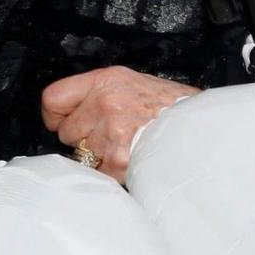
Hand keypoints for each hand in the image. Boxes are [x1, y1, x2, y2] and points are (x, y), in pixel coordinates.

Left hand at [41, 68, 196, 182]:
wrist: (201, 127)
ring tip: (126, 146)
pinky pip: (99, 173)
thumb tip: (64, 115)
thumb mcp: (132, 83)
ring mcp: (112, 133)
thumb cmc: (170, 107)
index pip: (53, 98)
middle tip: (110, 135)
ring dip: (99, 156)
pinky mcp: (120, 160)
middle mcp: (106, 104)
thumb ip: (98, 94)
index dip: (56, 115)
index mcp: (107, 81)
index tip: (64, 121)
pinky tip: (130, 161)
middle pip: (65, 132)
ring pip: (82, 155)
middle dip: (84, 138)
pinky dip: (110, 173)